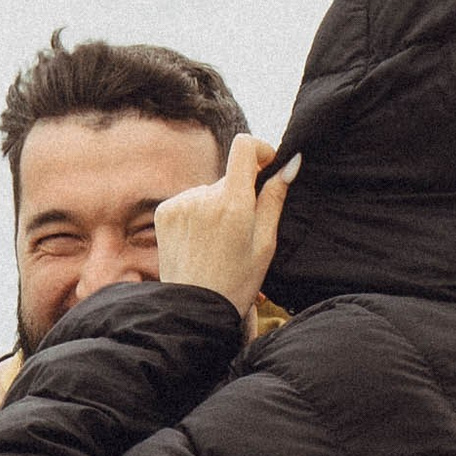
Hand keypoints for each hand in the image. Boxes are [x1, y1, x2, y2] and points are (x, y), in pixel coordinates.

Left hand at [154, 133, 298, 320]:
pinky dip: (198, 214)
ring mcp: (181, 203)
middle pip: (230, 176)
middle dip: (241, 194)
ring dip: (218, 206)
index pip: (244, 147)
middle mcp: (203, 197)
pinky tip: (200, 242)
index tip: (267, 165)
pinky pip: (190, 200)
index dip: (260, 150)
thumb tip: (290, 163)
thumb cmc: (237, 281)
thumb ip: (275, 199)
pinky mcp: (165, 211)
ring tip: (218, 242)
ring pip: (210, 191)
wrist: (193, 308)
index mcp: (233, 204)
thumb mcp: (265, 243)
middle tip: (242, 231)